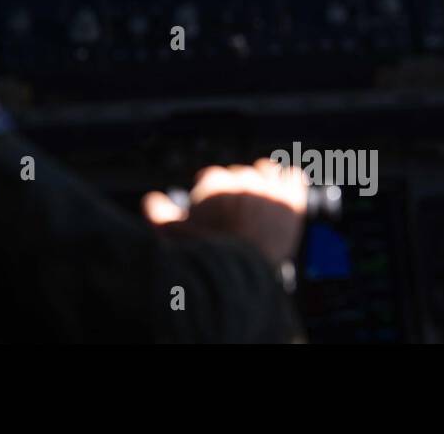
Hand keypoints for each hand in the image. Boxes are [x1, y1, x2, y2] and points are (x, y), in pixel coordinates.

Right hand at [143, 159, 307, 265]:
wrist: (240, 273)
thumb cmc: (204, 254)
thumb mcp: (172, 234)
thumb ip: (158, 213)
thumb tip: (150, 200)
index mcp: (213, 182)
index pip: (212, 179)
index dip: (211, 196)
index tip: (212, 211)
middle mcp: (241, 179)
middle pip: (238, 176)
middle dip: (235, 193)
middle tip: (234, 216)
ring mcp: (269, 188)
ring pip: (266, 170)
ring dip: (263, 181)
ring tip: (260, 202)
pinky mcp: (291, 199)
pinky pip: (293, 176)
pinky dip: (288, 182)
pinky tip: (285, 193)